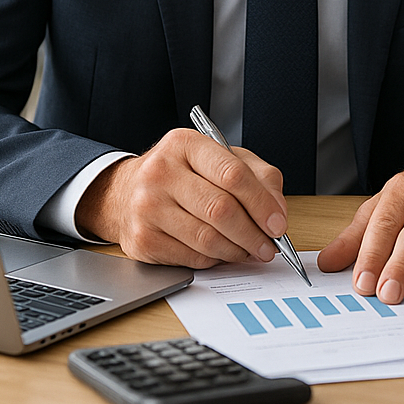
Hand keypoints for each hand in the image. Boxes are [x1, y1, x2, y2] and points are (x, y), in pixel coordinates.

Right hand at [75, 129, 287, 268]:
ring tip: (251, 250)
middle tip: (270, 245)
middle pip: (221, 210)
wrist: (126, 192)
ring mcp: (148, 207)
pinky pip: (192, 258)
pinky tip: (224, 252)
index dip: (261, 203)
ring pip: (207, 239)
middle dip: (253, 233)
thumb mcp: (221, 158)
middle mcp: (161, 172)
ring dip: (238, 251)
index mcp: (185, 144)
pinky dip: (216, 259)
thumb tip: (277, 211)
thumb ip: (258, 176)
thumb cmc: (182, 173)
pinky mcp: (142, 240)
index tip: (277, 223)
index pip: (233, 174)